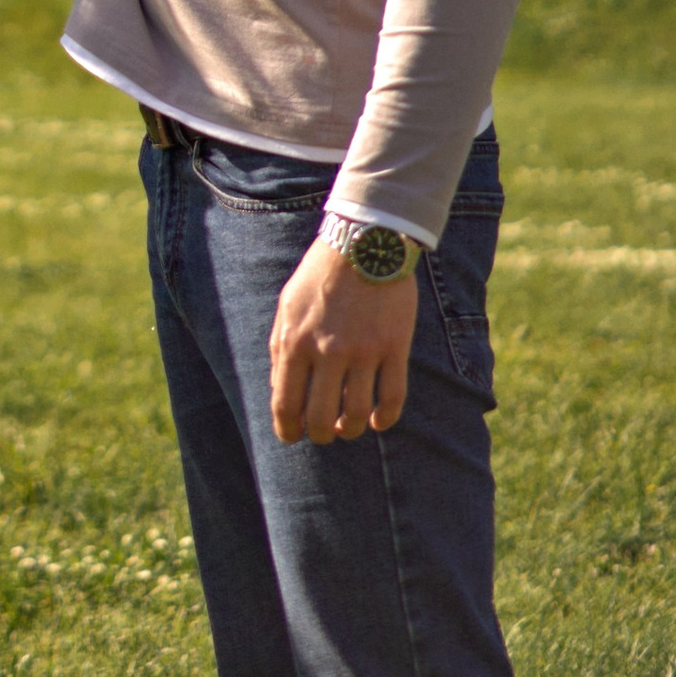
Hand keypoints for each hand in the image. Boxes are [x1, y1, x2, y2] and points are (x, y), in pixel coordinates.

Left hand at [268, 240, 417, 444]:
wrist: (364, 240)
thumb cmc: (319, 274)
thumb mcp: (287, 306)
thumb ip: (280, 349)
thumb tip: (281, 393)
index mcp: (294, 340)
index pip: (286, 404)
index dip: (288, 430)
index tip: (293, 436)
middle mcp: (328, 350)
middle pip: (322, 419)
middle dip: (321, 434)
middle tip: (325, 431)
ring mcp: (364, 351)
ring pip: (358, 416)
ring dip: (352, 430)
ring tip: (349, 427)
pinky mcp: (395, 347)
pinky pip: (392, 398)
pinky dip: (386, 419)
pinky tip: (379, 422)